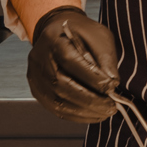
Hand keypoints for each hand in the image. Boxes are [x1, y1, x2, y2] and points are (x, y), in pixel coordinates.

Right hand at [27, 6, 120, 122]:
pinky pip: (54, 108)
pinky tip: (91, 114)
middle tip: (110, 106)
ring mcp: (35, 76)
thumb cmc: (80, 33)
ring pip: (57, 101)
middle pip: (60, 84)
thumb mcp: (99, 36)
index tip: (110, 87)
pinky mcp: (37, 90)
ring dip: (84, 111)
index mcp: (54, 39)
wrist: (58, 32)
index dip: (91, 77)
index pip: (69, 60)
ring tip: (104, 112)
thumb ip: (105, 58)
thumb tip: (112, 83)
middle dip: (89, 99)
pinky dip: (75, 115)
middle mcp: (40, 58)